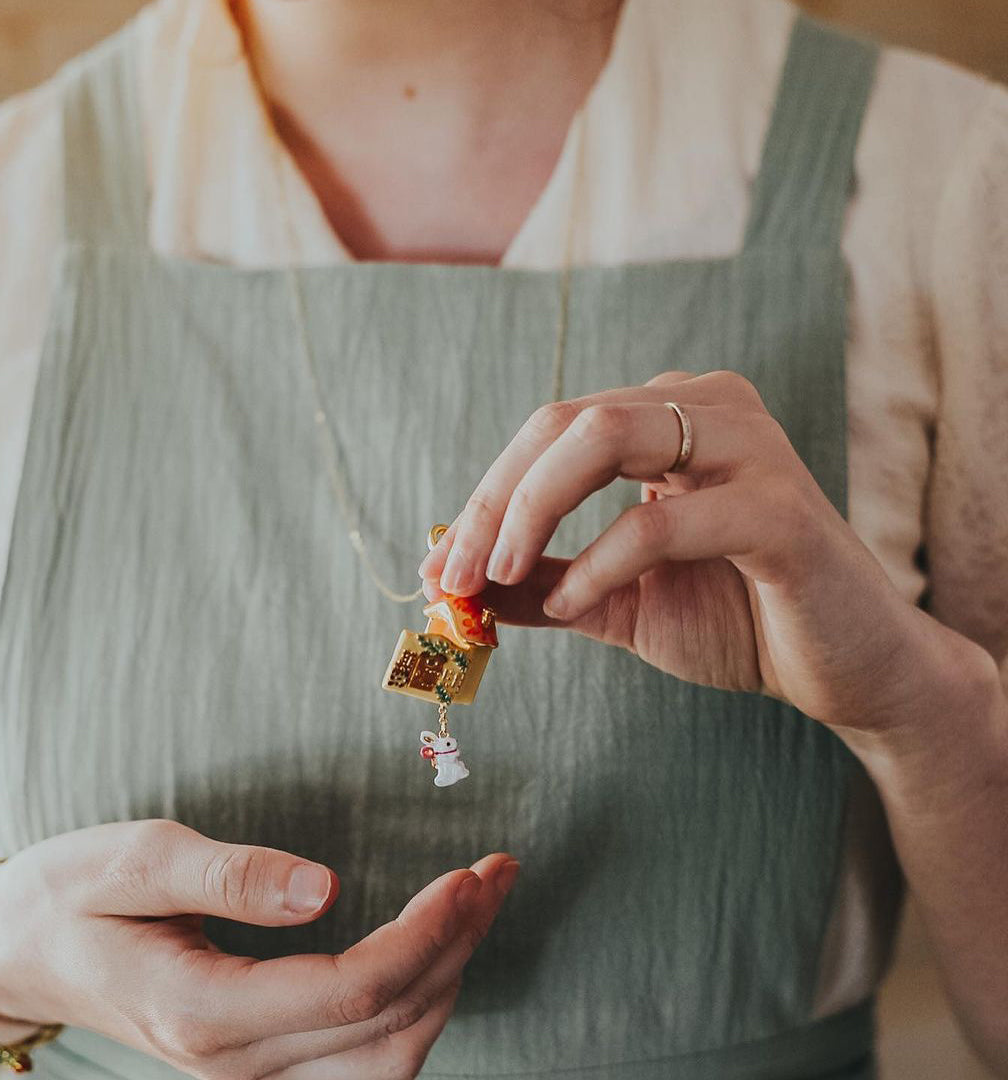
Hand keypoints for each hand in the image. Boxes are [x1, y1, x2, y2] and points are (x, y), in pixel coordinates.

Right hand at [0, 820, 517, 1078]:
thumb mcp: (135, 858)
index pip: (351, 991)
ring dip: (446, 984)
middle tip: (497, 874)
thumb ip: (230, 874)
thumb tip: (328, 886)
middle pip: (385, 1032)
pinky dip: (413, 1013)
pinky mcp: (256, 1065)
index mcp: (203, 1008)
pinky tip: (435, 956)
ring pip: (384, 1066)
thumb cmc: (69, 894)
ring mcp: (246, 1076)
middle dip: (457, 950)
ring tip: (481, 906)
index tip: (470, 873)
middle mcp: (234, 1063)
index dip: (426, 935)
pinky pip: (360, 1066)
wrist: (19, 950)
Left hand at [420, 370, 964, 731]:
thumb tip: (450, 583)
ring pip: (605, 439)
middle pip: (564, 422)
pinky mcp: (780, 511)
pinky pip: (662, 522)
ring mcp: (750, 449)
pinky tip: (570, 603)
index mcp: (668, 418)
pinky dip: (600, 564)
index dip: (482, 498)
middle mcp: (708, 410)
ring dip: (530, 510)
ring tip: (494, 577)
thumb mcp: (612, 600)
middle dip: (491, 502)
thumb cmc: (736, 621)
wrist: (845, 669)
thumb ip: (538, 581)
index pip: (550, 432)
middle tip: (451, 576)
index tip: (436, 567)